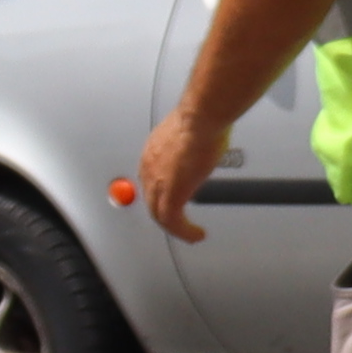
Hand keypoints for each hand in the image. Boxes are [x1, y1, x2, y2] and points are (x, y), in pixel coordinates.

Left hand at [131, 102, 218, 241]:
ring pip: (159, 214)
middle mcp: (149, 168)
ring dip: (175, 227)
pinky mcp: (171, 195)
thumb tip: (202, 147)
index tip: (176, 200)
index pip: (152, 180)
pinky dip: (183, 231)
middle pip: (152, 200)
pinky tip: (195, 234)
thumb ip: (191, 144)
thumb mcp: (192, 132)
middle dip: (166, 215)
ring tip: (191, 234)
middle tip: (181, 224)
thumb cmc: (201, 118)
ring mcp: (158, 183)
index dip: (163, 193)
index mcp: (152, 152)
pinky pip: (172, 221)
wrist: (201, 120)